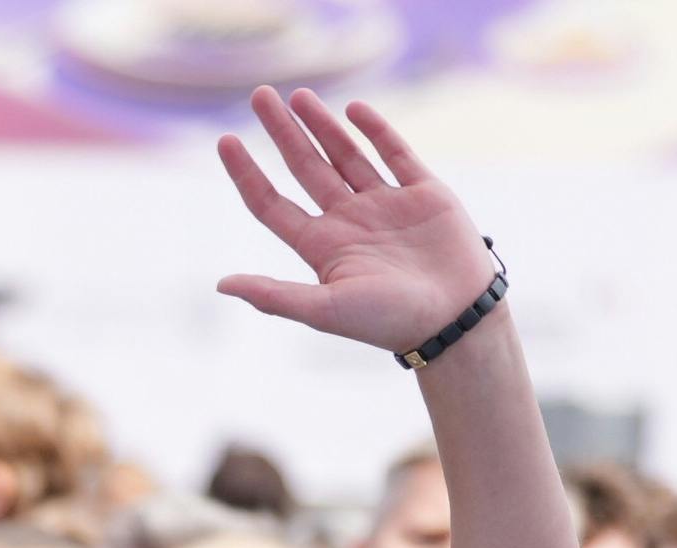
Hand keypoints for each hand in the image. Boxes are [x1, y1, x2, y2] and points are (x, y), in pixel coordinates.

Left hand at [214, 89, 495, 359]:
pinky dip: (376, 130)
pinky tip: (353, 109)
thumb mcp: (325, 309)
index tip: (225, 141)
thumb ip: (274, 296)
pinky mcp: (423, 194)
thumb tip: (221, 284)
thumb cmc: (388, 321)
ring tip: (298, 96)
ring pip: (345, 155)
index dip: (247, 173)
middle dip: (282, 132)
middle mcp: (348, 221)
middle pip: (305, 167)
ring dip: (322, 125)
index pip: (271, 203)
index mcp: (321, 247)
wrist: (455, 319)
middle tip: (259, 95)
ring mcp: (384, 205)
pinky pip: (395, 154)